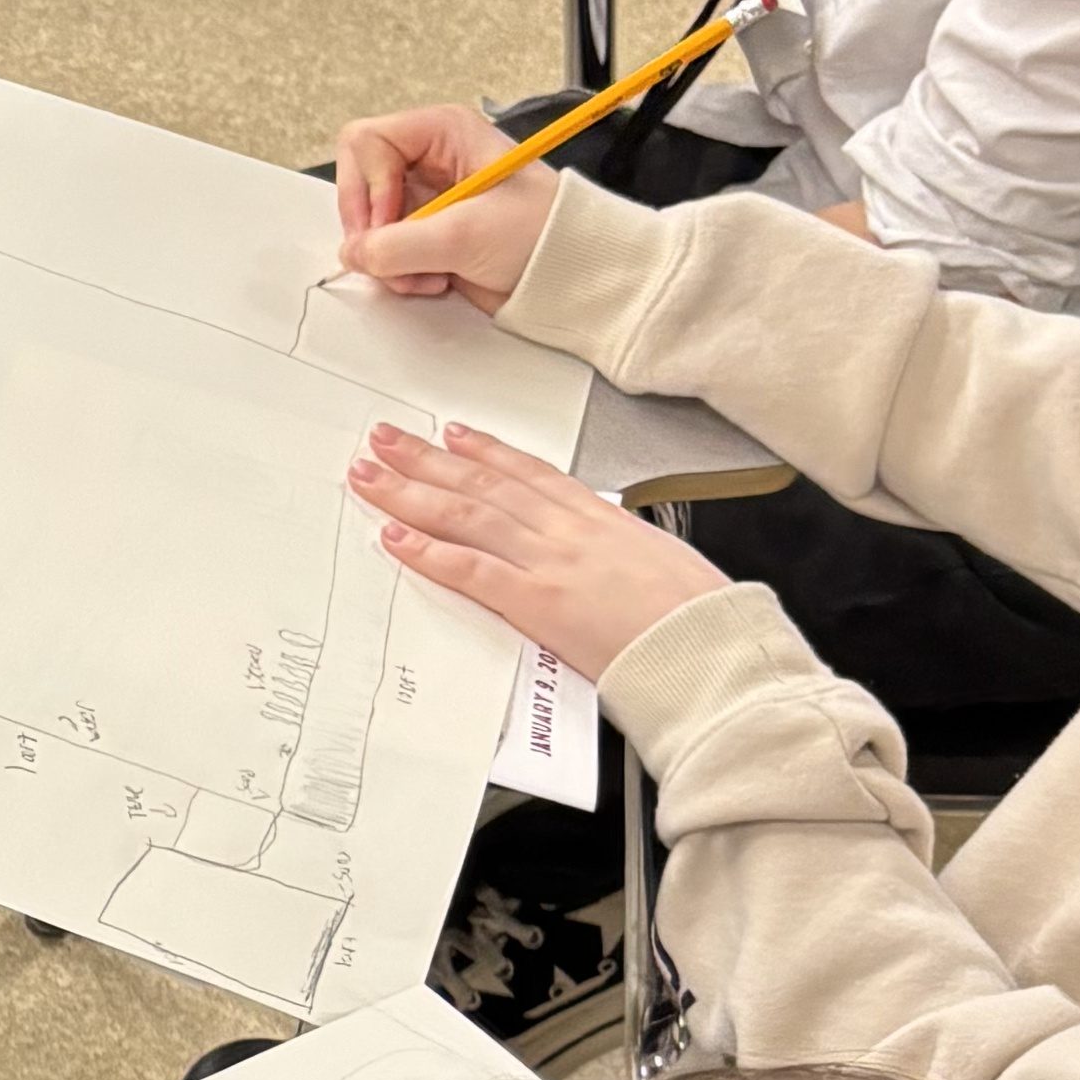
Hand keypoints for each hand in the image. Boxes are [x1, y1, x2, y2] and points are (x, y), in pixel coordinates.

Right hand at [332, 102, 559, 313]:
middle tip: (392, 253)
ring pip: (366, 223)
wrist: (570, 274)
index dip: (367, 185)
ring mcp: (424, 198)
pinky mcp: (424, 233)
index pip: (365, 141)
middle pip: (357, 183)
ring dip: (388, 258)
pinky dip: (399, 271)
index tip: (387, 221)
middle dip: (372, 227)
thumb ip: (398, 244)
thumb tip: (355, 253)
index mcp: (442, 132)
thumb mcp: (465, 235)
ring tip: (427, 273)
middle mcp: (428, 159)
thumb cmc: (543, 234)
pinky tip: (435, 278)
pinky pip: (383, 250)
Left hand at [350, 419, 727, 675]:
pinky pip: (470, 569)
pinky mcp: (537, 601)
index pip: (529, 473)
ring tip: (370, 475)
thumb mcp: (659, 562)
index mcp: (600, 518)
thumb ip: (616, 549)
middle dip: (428, 459)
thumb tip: (601, 548)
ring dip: (410, 492)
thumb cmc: (697, 616)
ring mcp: (549, 562)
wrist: (708, 646)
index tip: (452, 433)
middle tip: (384, 440)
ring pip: (466, 515)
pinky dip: (428, 551)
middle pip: (483, 484)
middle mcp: (568, 530)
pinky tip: (395, 536)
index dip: (484, 451)